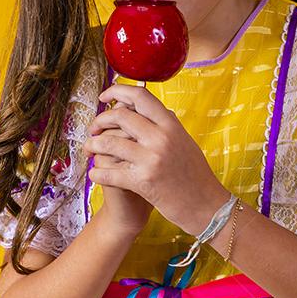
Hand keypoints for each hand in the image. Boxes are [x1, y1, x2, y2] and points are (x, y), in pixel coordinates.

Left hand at [81, 84, 230, 235]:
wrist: (206, 206)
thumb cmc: (195, 175)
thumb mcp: (185, 141)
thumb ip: (165, 123)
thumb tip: (146, 105)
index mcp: (171, 125)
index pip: (140, 96)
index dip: (117, 91)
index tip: (104, 98)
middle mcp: (161, 138)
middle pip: (119, 116)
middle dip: (100, 121)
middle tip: (94, 129)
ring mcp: (151, 159)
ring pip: (109, 142)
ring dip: (93, 145)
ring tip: (90, 149)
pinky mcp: (143, 181)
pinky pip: (109, 173)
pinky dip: (97, 173)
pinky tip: (94, 174)